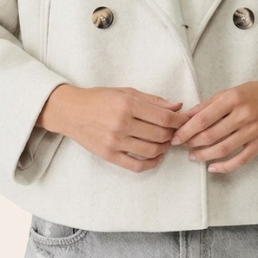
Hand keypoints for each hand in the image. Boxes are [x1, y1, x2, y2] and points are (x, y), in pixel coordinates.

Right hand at [39, 84, 191, 172]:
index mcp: (127, 104)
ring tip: (166, 142)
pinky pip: (137, 165)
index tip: (186, 121)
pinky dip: (151, 163)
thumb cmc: (100, 98)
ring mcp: (115, 142)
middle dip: (174, 134)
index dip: (180, 121)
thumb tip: (178, 106)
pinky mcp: (109, 156)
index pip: (164, 117)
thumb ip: (153, 100)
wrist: (71, 111)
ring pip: (151, 150)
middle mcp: (122, 123)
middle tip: (176, 131)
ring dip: (164, 147)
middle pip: (160, 135)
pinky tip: (156, 156)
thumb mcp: (126, 92)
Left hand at [170, 76, 257, 173]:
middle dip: (192, 143)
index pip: (203, 118)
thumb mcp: (228, 92)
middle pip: (211, 135)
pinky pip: (240, 160)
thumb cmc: (253, 93)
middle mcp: (243, 115)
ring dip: (204, 156)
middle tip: (182, 146)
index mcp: (232, 99)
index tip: (175, 137)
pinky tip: (213, 167)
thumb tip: (185, 117)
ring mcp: (253, 130)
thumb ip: (207, 105)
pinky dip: (225, 166)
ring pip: (223, 149)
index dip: (186, 131)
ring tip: (193, 156)